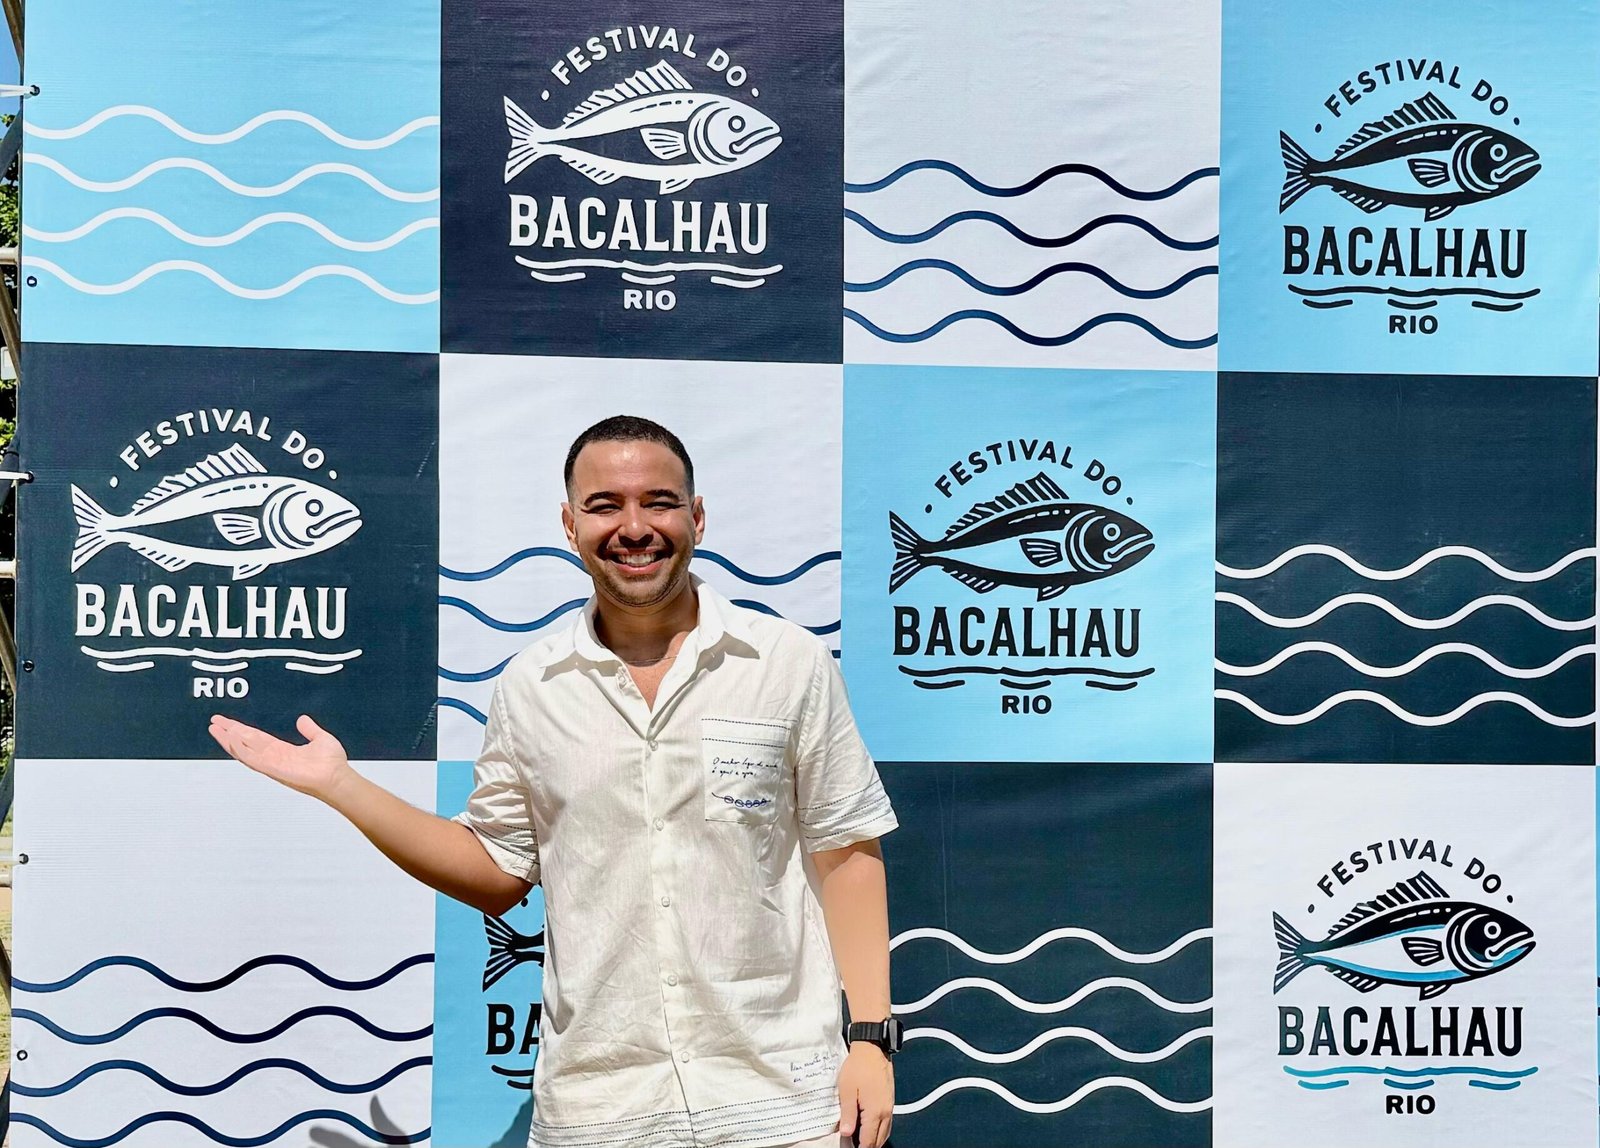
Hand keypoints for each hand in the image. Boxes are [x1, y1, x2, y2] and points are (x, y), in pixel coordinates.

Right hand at [209, 714, 352, 802]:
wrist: (337, 777)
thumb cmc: (332, 764)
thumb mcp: (320, 738)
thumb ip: (310, 729)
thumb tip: (303, 719)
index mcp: (281, 750)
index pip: (255, 737)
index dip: (241, 729)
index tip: (228, 722)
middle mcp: (273, 757)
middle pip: (245, 742)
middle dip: (229, 732)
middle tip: (215, 722)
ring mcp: (271, 764)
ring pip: (244, 750)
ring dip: (229, 739)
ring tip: (216, 729)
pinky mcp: (273, 769)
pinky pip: (252, 759)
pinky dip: (241, 750)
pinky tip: (230, 740)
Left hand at [838, 1042, 892, 1147]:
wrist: (873, 1049)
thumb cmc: (858, 1067)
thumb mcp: (847, 1090)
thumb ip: (848, 1114)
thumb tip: (846, 1133)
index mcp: (875, 1112)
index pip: (868, 1142)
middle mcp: (885, 1112)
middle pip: (879, 1141)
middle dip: (867, 1147)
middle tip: (853, 1146)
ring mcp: (889, 1107)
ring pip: (885, 1133)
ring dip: (874, 1140)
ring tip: (860, 1141)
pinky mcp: (890, 1101)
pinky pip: (887, 1124)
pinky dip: (879, 1131)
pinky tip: (869, 1129)